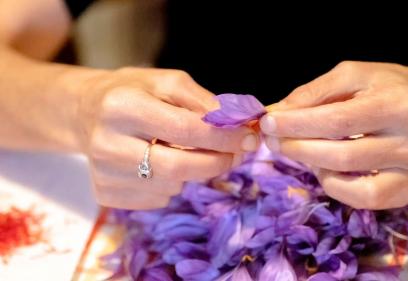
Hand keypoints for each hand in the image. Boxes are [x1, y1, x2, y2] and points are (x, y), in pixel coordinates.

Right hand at [77, 67, 257, 208]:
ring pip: (171, 186)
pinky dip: (171, 184)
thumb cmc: (133, 92)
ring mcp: (103, 173)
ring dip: (192, 172)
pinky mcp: (104, 194)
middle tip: (236, 154)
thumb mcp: (167, 82)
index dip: (223, 137)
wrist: (86, 112)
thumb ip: (203, 102)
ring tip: (183, 151)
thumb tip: (237, 126)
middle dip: (217, 162)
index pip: (185, 130)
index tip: (250, 139)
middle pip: (179, 167)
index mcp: (123, 106)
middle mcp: (107, 143)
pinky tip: (159, 164)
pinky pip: (157, 199)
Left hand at [260, 61, 407, 208]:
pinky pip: (361, 199)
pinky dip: (334, 185)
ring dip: (312, 166)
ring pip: (349, 182)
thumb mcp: (352, 75)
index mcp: (398, 105)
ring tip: (300, 149)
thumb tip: (276, 115)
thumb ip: (313, 93)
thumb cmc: (385, 88)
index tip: (267, 122)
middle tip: (272, 140)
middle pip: (341, 156)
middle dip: (297, 148)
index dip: (297, 125)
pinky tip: (326, 167)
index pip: (337, 121)